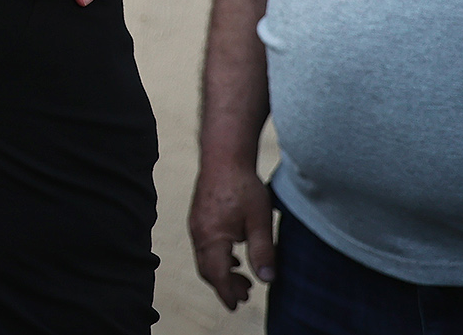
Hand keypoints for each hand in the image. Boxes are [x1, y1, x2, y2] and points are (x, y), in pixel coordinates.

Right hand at [188, 163, 275, 310]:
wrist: (224, 156)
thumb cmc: (242, 186)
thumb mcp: (259, 221)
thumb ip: (263, 252)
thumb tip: (266, 279)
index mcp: (212, 237)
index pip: (217, 275)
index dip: (227, 293)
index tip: (236, 305)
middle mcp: (199, 233)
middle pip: (207, 270)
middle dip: (224, 286)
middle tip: (245, 295)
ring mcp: (196, 224)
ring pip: (204, 258)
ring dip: (221, 272)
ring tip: (243, 278)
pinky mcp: (198, 217)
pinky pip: (203, 246)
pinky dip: (217, 258)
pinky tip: (233, 256)